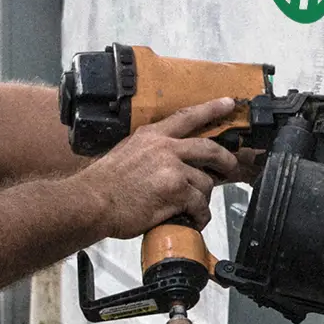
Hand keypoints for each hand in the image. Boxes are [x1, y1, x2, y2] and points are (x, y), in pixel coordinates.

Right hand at [80, 99, 239, 236]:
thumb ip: (151, 151)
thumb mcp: (127, 152)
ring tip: (194, 208)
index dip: (211, 109)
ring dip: (203, 198)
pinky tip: (193, 220)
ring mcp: (172, 168)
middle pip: (209, 147)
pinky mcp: (176, 190)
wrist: (92, 201)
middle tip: (231, 166)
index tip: (228, 103)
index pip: (187, 116)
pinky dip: (200, 216)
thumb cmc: (105, 184)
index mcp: (152, 135)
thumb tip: (171, 161)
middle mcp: (165, 147)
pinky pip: (200, 204)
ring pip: (205, 181)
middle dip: (225, 159)